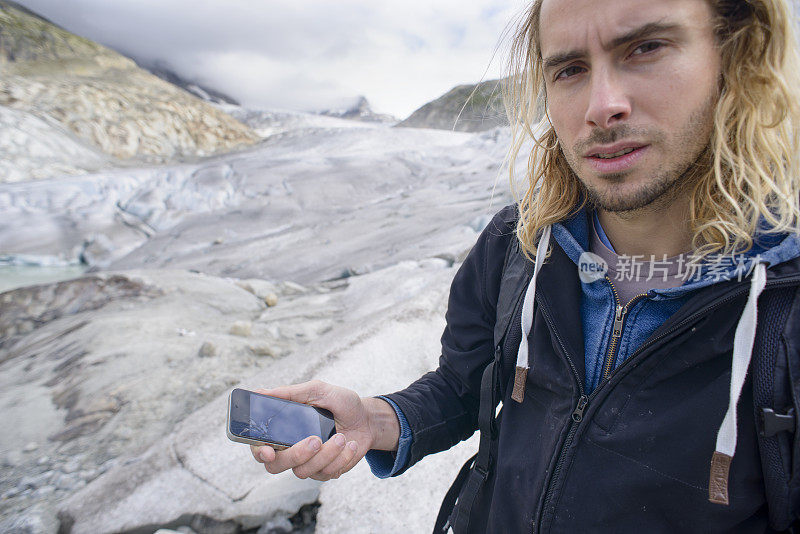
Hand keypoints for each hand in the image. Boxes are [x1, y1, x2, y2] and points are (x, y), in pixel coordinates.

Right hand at [249, 380, 398, 480]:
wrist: (367, 419)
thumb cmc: (341, 403)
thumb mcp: (319, 390)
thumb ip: (291, 393)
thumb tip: (262, 391)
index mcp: (283, 428)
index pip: (259, 446)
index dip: (259, 452)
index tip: (269, 452)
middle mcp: (291, 448)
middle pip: (276, 466)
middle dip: (296, 454)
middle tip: (316, 440)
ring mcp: (307, 462)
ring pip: (303, 471)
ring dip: (326, 454)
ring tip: (342, 437)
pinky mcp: (324, 471)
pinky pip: (325, 474)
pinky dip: (341, 459)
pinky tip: (350, 445)